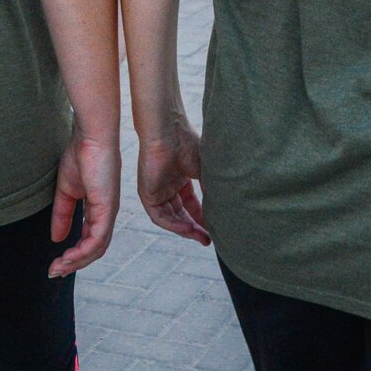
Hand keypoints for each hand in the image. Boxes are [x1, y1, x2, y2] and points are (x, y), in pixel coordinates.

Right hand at [50, 130, 118, 277]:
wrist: (91, 137)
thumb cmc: (81, 155)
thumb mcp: (66, 191)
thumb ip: (62, 214)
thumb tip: (56, 237)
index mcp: (98, 209)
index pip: (90, 239)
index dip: (74, 253)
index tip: (56, 262)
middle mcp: (106, 214)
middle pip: (94, 249)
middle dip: (74, 263)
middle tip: (55, 271)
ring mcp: (108, 212)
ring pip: (96, 248)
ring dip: (76, 261)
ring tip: (58, 267)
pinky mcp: (107, 209)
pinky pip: (97, 239)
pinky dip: (82, 252)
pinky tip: (68, 257)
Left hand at [136, 117, 208, 245]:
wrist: (169, 131)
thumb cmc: (187, 143)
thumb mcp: (205, 171)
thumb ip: (211, 190)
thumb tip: (224, 210)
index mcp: (181, 178)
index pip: (191, 205)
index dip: (203, 218)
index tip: (215, 230)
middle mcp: (168, 186)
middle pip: (181, 214)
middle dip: (195, 228)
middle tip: (208, 239)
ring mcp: (157, 190)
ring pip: (171, 218)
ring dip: (185, 229)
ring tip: (201, 237)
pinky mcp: (147, 193)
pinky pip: (159, 216)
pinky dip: (173, 225)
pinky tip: (187, 229)